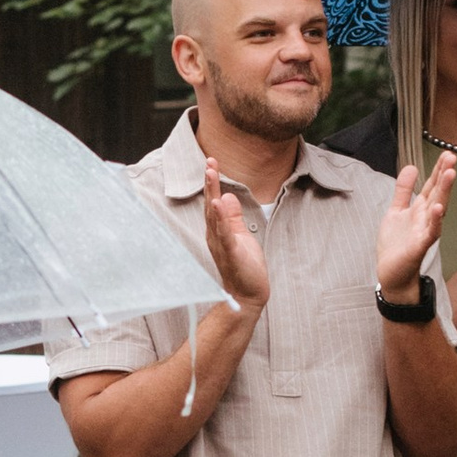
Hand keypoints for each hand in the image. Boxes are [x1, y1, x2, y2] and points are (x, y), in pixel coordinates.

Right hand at [199, 159, 269, 304]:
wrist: (248, 295)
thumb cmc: (244, 267)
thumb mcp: (240, 235)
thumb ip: (233, 217)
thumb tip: (228, 196)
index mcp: (218, 230)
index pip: (214, 202)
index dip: (212, 183)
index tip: (211, 163)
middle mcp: (215, 235)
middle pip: (211, 204)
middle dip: (210, 183)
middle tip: (209, 162)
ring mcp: (222, 244)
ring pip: (215, 215)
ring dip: (213, 193)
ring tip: (211, 174)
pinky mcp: (232, 253)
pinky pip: (225, 233)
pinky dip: (221, 218)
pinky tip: (219, 203)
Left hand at [378, 152, 454, 300]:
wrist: (392, 274)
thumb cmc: (396, 245)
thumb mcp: (396, 211)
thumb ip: (404, 190)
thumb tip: (411, 167)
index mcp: (420, 209)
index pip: (432, 185)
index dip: (438, 169)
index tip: (447, 153)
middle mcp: (426, 218)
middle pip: (437, 192)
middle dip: (444, 175)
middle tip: (452, 157)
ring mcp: (425, 231)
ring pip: (437, 208)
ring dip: (444, 192)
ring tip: (450, 174)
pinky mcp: (420, 246)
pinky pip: (430, 232)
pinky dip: (435, 220)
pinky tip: (438, 208)